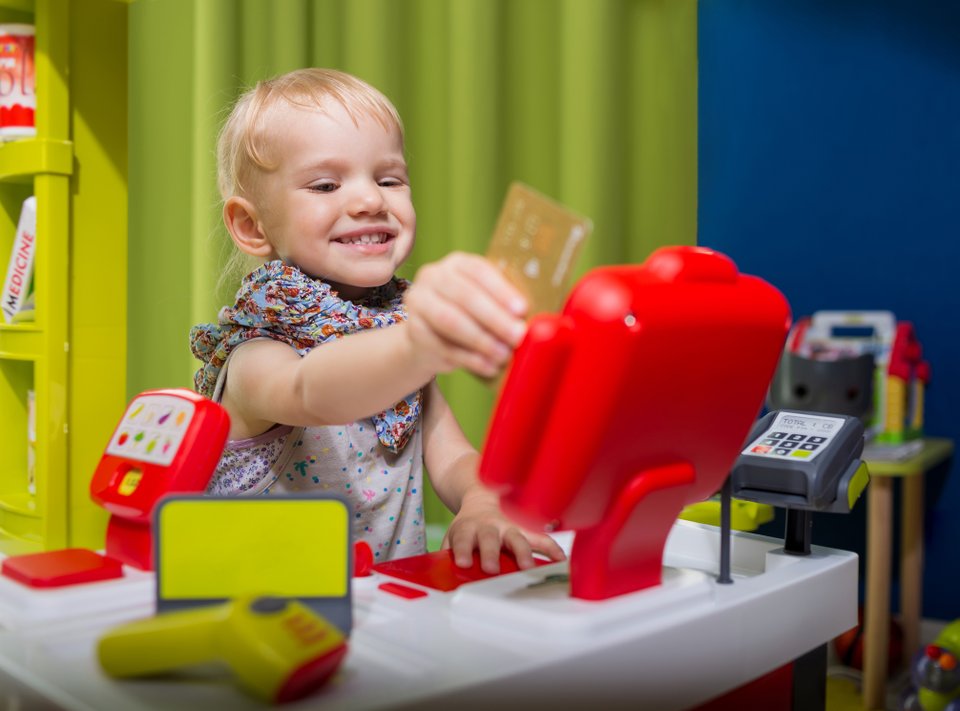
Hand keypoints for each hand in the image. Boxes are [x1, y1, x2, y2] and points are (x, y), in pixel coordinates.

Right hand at [403, 252, 527, 376]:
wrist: (427, 336)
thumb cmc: (467, 315)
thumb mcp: (484, 301)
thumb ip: (503, 304)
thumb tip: (533, 320)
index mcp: (457, 264)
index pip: (479, 271)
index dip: (501, 290)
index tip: (522, 310)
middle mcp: (433, 277)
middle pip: (464, 296)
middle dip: (494, 318)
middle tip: (518, 335)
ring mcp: (419, 303)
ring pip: (451, 321)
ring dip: (481, 340)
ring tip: (504, 354)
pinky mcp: (414, 331)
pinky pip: (443, 346)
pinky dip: (470, 359)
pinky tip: (489, 366)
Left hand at [441, 488, 566, 573]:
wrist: (482, 499)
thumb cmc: (468, 528)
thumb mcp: (453, 537)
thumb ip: (447, 557)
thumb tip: (440, 581)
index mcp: (468, 529)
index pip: (462, 539)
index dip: (461, 550)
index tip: (462, 563)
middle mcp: (489, 527)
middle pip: (489, 538)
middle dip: (491, 553)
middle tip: (491, 569)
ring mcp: (509, 527)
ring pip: (517, 538)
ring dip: (522, 552)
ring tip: (527, 568)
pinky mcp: (526, 530)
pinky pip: (541, 539)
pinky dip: (551, 548)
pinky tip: (559, 560)